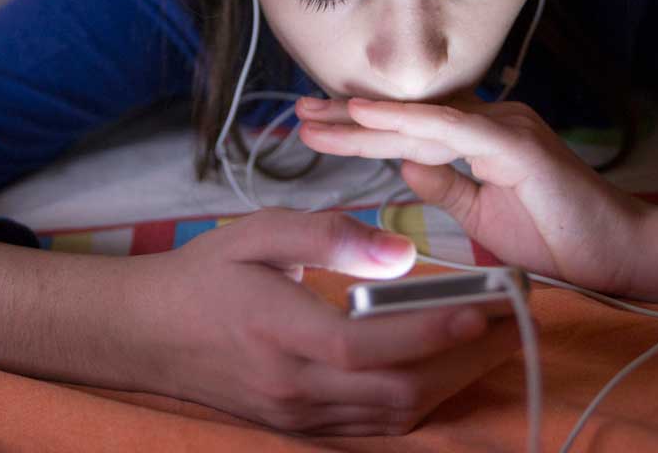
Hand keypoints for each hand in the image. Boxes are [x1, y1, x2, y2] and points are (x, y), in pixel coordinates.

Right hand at [122, 208, 523, 435]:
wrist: (146, 332)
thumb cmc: (205, 274)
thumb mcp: (258, 233)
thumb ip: (329, 236)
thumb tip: (400, 253)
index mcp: (277, 331)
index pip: (365, 344)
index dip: (428, 331)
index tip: (481, 308)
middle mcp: (291, 385)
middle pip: (393, 391)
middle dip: (462, 362)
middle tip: (510, 325)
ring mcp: (295, 413)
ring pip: (391, 415)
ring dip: (449, 384)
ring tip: (491, 343)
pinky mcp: (298, 424)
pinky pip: (372, 424)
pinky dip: (417, 400)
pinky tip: (442, 369)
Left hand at [295, 96, 649, 293]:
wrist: (622, 258)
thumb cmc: (559, 239)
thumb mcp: (481, 215)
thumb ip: (445, 185)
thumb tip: (404, 163)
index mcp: (482, 137)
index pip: (411, 126)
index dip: (362, 126)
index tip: (315, 125)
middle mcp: (491, 122)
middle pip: (408, 115)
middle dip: (349, 114)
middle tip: (298, 109)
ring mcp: (506, 128)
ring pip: (420, 118)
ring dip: (363, 118)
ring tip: (314, 115)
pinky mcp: (517, 145)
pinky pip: (452, 130)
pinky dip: (406, 121)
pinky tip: (365, 115)